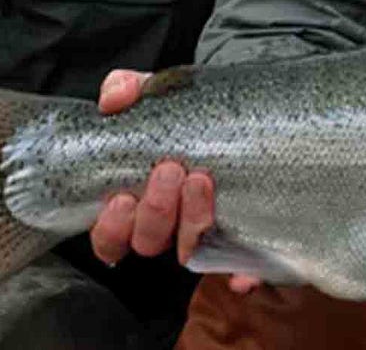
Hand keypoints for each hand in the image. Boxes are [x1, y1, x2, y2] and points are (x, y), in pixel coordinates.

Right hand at [87, 69, 258, 293]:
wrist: (254, 116)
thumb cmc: (194, 116)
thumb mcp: (161, 96)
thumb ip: (131, 90)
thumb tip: (114, 97)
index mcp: (140, 202)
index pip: (110, 237)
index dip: (110, 228)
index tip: (120, 198)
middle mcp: (171, 225)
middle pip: (148, 242)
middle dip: (154, 211)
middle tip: (169, 170)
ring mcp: (208, 236)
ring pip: (189, 251)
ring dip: (191, 222)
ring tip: (201, 180)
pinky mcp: (247, 244)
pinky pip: (243, 269)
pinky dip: (242, 275)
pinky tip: (244, 274)